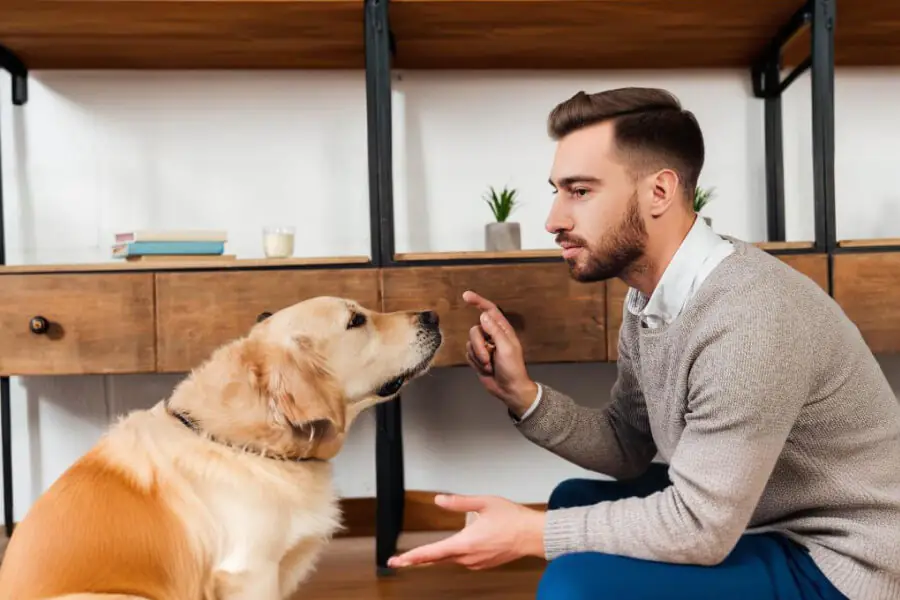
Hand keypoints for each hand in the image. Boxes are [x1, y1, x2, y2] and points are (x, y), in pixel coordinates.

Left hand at [386, 494, 545, 569]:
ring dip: (439, 555)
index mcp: (466, 543)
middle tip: (399, 561)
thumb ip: (459, 502)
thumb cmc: (513, 519)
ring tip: (424, 553)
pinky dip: (455, 554)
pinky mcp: (484, 564)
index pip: (432, 553)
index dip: (412, 557)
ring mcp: (476, 563)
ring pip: (451, 559)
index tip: (397, 560)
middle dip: (418, 559)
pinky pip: (463, 560)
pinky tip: (457, 546)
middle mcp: (469, 557)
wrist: (533, 535)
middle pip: (437, 559)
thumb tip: (439, 499)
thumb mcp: (484, 503)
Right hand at [462, 290, 537, 416]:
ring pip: (470, 343)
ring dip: (479, 357)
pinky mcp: (477, 357)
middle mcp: (492, 335)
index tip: (466, 296)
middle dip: (479, 346)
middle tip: (489, 359)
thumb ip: (494, 331)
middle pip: (475, 330)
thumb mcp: (506, 348)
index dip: (478, 301)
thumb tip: (483, 316)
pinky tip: (486, 369)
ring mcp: (484, 346)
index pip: (489, 310)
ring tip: (490, 366)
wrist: (509, 389)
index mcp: (503, 330)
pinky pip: (468, 354)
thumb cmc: (513, 368)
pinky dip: (475, 362)